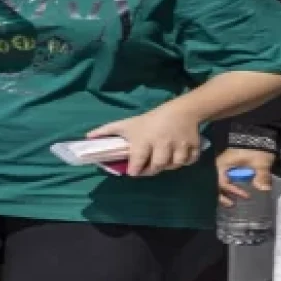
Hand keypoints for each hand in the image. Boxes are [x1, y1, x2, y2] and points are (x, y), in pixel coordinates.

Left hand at [86, 102, 204, 177]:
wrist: (182, 110)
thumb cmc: (150, 120)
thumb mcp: (128, 124)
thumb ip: (108, 131)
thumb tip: (87, 137)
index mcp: (144, 139)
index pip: (138, 163)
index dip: (135, 169)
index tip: (133, 170)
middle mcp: (162, 144)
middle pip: (156, 167)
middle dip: (151, 169)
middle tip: (147, 166)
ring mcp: (179, 146)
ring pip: (174, 166)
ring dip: (168, 166)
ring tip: (163, 159)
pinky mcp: (193, 147)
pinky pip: (189, 162)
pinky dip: (185, 162)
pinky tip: (178, 155)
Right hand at [215, 148, 274, 206]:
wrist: (259, 136)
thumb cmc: (256, 149)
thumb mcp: (260, 162)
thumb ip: (262, 176)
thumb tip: (263, 189)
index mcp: (223, 164)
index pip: (223, 182)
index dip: (233, 191)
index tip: (246, 196)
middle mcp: (221, 166)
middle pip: (217, 184)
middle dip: (223, 196)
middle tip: (232, 205)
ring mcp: (225, 166)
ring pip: (221, 182)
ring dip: (226, 192)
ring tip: (233, 202)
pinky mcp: (231, 166)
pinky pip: (226, 179)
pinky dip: (230, 187)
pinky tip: (236, 193)